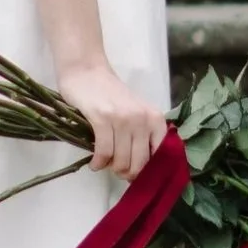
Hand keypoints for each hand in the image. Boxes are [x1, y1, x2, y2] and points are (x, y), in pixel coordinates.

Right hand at [56, 60, 168, 181]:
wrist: (87, 71)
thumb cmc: (110, 95)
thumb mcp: (135, 113)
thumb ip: (142, 136)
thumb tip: (140, 170)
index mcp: (155, 118)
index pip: (161, 155)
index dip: (149, 172)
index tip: (136, 176)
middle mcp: (143, 118)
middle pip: (140, 163)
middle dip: (127, 174)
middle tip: (117, 171)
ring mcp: (123, 118)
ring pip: (121, 161)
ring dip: (111, 168)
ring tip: (104, 164)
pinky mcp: (102, 118)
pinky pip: (104, 152)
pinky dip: (98, 163)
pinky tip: (94, 163)